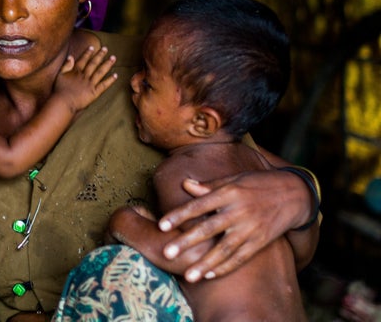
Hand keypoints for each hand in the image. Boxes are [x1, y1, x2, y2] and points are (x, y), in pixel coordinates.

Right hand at [54, 46, 116, 110]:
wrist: (64, 102)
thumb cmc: (59, 90)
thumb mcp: (60, 75)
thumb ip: (66, 66)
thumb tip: (71, 57)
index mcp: (76, 71)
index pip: (83, 60)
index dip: (88, 53)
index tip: (93, 47)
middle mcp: (85, 76)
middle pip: (94, 63)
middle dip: (100, 55)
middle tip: (106, 49)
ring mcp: (90, 83)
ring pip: (101, 72)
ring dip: (107, 64)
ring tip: (113, 58)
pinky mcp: (94, 92)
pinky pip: (104, 85)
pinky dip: (110, 80)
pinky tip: (116, 75)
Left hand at [157, 170, 312, 281]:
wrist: (294, 194)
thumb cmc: (257, 183)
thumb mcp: (234, 179)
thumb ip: (209, 185)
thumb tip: (185, 184)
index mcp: (229, 192)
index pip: (199, 205)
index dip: (180, 215)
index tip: (161, 225)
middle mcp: (239, 211)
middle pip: (209, 229)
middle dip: (187, 242)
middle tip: (167, 253)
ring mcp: (251, 228)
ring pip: (225, 249)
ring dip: (205, 263)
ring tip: (188, 276)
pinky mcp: (260, 241)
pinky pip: (241, 258)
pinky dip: (225, 267)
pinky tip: (210, 275)